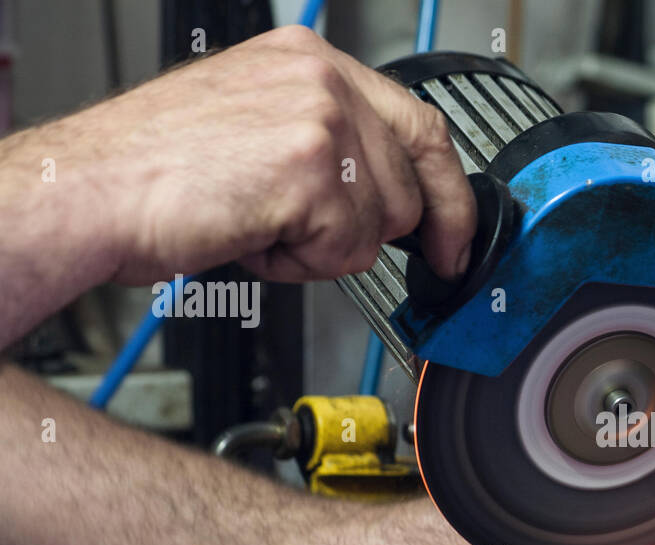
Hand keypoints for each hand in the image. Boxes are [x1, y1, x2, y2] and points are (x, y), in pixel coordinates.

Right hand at [30, 25, 474, 284]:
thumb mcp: (256, 128)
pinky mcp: (312, 170)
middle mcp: (322, 79)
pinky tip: (250, 235)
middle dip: (374, 231)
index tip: (454, 236)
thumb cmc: (157, 170)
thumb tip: (386, 198)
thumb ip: (329, 145)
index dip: (447, 192)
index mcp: (310, 61)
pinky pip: (347, 251)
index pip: (422, 125)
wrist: (90, 190)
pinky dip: (299, 264)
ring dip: (324, 248)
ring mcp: (321, 120)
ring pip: (380, 226)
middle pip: (411, 183)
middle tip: (323, 241)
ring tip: (259, 223)